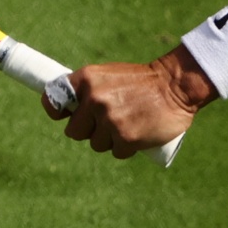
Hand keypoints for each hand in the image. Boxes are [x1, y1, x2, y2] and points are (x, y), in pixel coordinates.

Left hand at [43, 47, 213, 158]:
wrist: (176, 86)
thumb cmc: (141, 81)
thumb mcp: (108, 75)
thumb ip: (88, 91)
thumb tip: (67, 112)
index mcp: (86, 79)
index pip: (52, 101)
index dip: (57, 112)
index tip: (65, 116)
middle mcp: (94, 99)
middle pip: (74, 131)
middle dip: (89, 130)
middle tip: (109, 120)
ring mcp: (109, 120)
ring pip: (96, 144)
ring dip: (110, 139)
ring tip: (129, 122)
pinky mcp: (125, 138)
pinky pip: (116, 152)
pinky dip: (127, 147)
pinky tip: (138, 132)